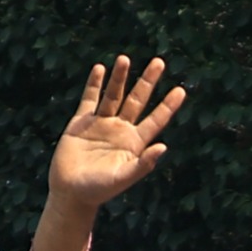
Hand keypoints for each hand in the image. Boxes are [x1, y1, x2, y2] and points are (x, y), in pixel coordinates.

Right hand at [47, 56, 187, 211]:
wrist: (71, 191)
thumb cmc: (99, 189)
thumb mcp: (123, 177)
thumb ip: (143, 164)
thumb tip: (164, 147)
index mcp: (135, 143)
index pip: (156, 120)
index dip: (168, 106)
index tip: (180, 90)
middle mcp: (121, 130)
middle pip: (137, 100)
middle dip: (148, 81)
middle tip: (159, 62)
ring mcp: (101, 123)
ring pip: (114, 95)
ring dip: (120, 77)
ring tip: (125, 58)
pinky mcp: (81, 122)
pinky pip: (90, 99)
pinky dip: (94, 84)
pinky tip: (100, 69)